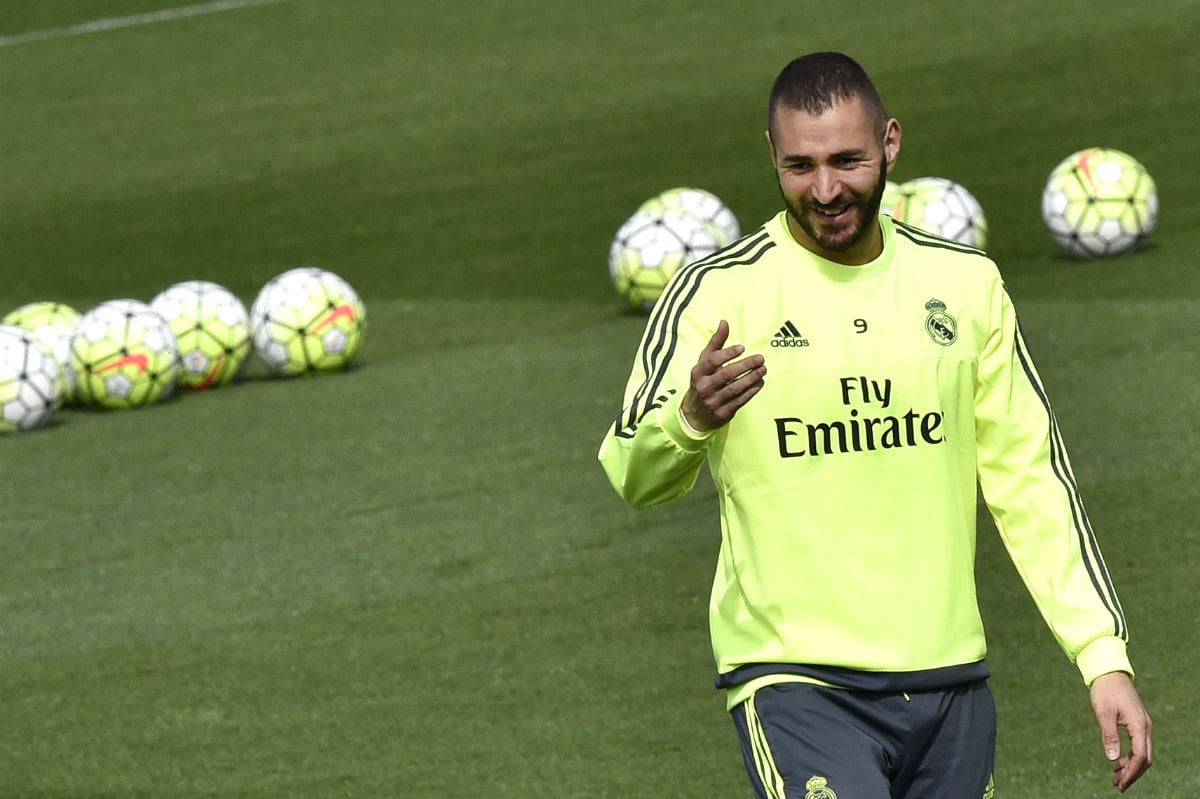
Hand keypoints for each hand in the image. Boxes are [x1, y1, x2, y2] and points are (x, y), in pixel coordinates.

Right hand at [681, 320, 765, 431]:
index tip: (742, 348)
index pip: (712, 361)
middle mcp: (704, 387)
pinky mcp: (722, 413)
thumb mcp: (704, 362)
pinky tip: (760, 382)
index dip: (727, 354)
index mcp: (698, 372)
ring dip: (751, 378)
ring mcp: (713, 401)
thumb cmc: (702, 381)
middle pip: (726, 374)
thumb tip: (724, 322)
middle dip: (745, 366)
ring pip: (734, 389)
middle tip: (760, 358)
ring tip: (763, 369)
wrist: (694, 414)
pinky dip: (751, 391)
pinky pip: (739, 401)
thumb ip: (715, 343)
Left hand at [1089, 671, 1152, 791]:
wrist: (1110, 672)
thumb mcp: (1103, 713)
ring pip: (1143, 753)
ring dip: (1131, 766)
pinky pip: (1139, 745)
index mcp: (1139, 726)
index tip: (1120, 783)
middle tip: (1117, 785)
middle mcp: (1146, 727)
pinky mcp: (1138, 723)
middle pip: (1145, 758)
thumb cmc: (1105, 690)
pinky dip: (1131, 756)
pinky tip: (1118, 761)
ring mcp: (1143, 725)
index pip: (1140, 757)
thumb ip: (1109, 735)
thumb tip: (1112, 758)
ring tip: (1116, 777)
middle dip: (1133, 774)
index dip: (1131, 772)